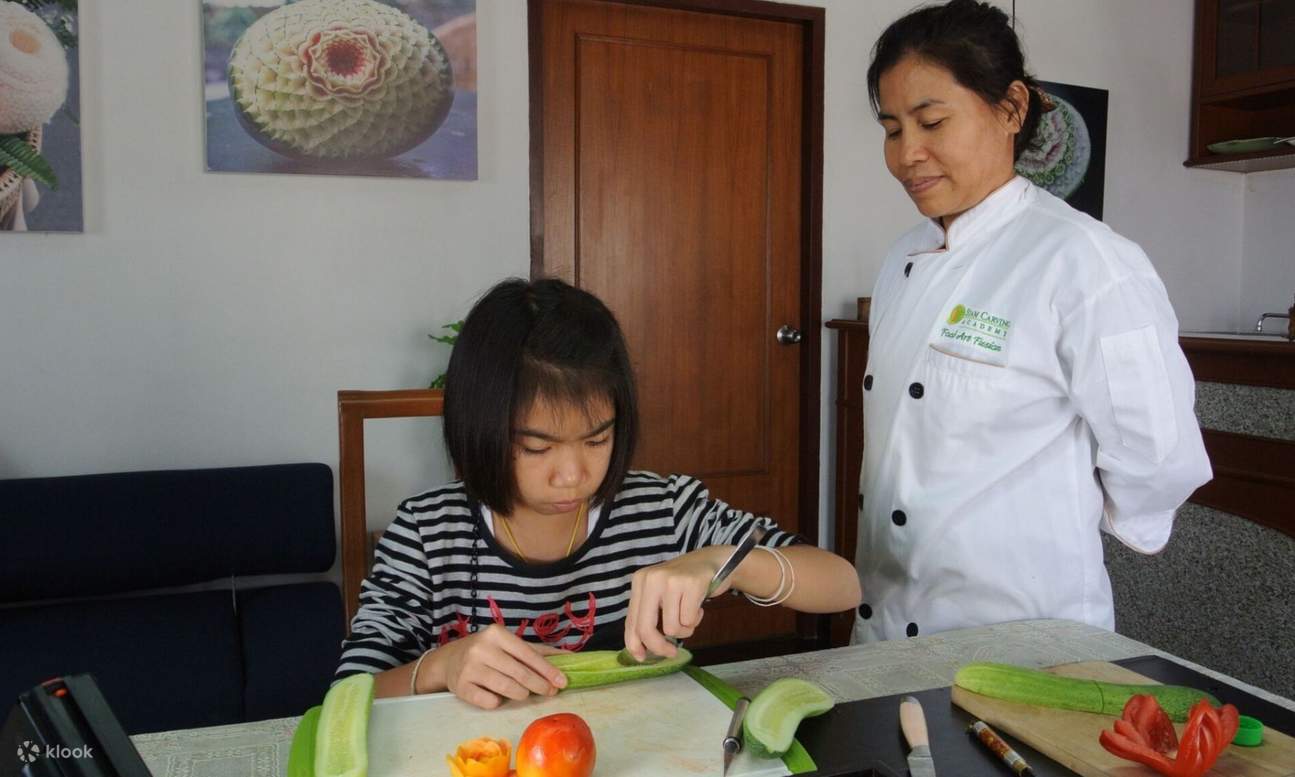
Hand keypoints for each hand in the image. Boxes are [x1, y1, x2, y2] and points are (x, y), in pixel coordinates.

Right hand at [429, 624, 568, 708]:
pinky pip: (489, 701)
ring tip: (524, 694)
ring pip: (506, 688)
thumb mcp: (509, 645)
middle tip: (549, 692)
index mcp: (496, 634)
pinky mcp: (461, 688)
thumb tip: (570, 658)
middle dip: (539, 685)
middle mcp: (482, 649)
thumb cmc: (487, 652)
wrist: (449, 660)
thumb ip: (537, 651)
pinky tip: (498, 698)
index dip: (547, 670)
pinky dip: (498, 702)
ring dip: (521, 694)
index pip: (528, 654)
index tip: (562, 682)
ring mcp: (469, 668)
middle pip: (519, 673)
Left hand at [622, 548, 725, 662]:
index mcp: (639, 581)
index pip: (631, 620)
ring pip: (671, 628)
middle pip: (646, 628)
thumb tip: (639, 652)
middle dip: (659, 647)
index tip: (642, 658)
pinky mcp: (691, 584)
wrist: (712, 561)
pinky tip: (699, 605)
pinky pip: (689, 620)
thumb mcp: (660, 595)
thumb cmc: (684, 584)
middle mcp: (651, 579)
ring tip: (690, 614)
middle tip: (671, 652)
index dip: (634, 644)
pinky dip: (696, 619)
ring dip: (685, 629)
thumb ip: (648, 617)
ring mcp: (670, 580)